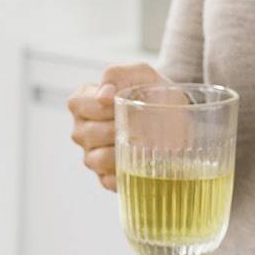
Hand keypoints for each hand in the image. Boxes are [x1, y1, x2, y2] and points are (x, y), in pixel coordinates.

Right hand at [67, 63, 166, 190]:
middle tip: (142, 124)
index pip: (78, 104)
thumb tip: (104, 95)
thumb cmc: (154, 92)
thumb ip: (119, 75)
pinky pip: (109, 180)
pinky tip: (143, 164)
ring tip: (146, 144)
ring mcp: (92, 155)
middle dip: (117, 129)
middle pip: (88, 134)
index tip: (122, 103)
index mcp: (83, 102)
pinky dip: (127, 174)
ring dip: (123, 152)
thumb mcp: (141, 74)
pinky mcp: (105, 178)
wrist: (176, 117)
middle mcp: (82, 130)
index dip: (99, 106)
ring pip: (96, 160)